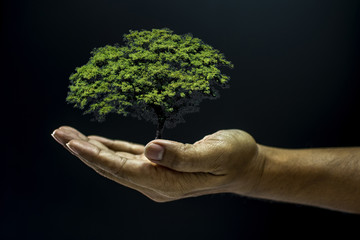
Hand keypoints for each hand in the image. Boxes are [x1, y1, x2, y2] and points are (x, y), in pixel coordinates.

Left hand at [51, 126, 263, 201]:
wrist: (245, 167)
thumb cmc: (234, 158)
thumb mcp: (214, 153)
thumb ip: (182, 156)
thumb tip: (150, 149)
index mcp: (166, 182)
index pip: (123, 170)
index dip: (96, 156)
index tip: (71, 142)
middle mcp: (156, 182)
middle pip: (112, 167)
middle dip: (83, 150)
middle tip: (58, 133)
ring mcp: (156, 176)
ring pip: (116, 162)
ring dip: (92, 149)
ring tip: (69, 135)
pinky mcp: (159, 166)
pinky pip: (128, 157)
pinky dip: (110, 149)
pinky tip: (96, 142)